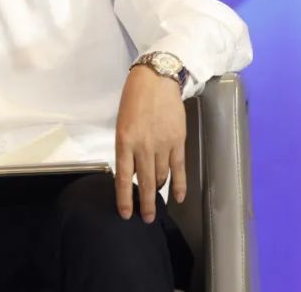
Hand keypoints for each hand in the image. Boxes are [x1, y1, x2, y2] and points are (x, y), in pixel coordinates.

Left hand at [114, 65, 187, 222]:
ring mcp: (162, 144)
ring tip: (156, 202)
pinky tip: (178, 197)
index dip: (125, 198)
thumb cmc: (134, 100)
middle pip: (144, 182)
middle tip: (146, 218)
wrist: (156, 81)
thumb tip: (131, 172)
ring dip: (158, 191)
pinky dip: (178, 184)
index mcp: (124, 141)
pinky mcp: (177, 141)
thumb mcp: (122, 124)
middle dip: (145, 203)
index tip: (126, 214)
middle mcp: (143, 146)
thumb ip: (126, 148)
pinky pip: (178, 168)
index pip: (123, 177)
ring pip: (161, 176)